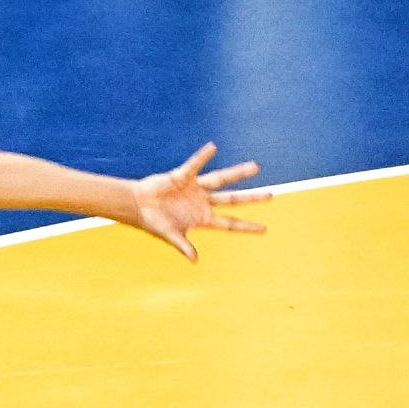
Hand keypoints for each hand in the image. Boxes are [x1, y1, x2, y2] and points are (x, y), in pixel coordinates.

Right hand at [126, 142, 267, 261]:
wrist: (137, 205)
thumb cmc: (154, 222)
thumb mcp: (170, 235)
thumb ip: (183, 246)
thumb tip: (195, 260)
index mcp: (202, 218)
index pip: (229, 223)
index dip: (246, 226)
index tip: (264, 230)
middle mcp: (203, 202)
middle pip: (232, 199)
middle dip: (251, 198)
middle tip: (271, 195)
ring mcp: (195, 188)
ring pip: (221, 179)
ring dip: (237, 173)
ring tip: (255, 167)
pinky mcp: (182, 176)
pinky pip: (194, 165)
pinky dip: (202, 157)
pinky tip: (213, 148)